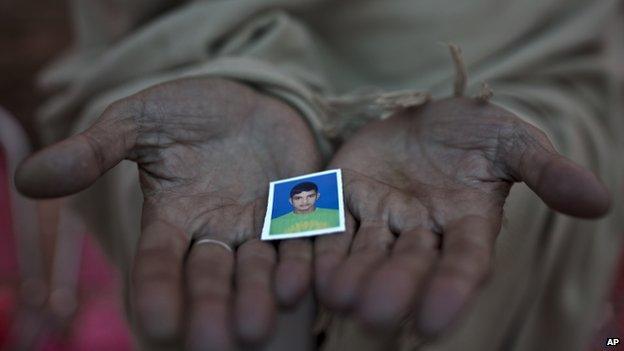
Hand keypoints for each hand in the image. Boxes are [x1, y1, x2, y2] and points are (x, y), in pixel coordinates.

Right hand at [15, 78, 321, 348]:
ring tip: (258, 326)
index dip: (158, 290)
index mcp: (173, 217)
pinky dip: (301, 261)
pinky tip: (299, 283)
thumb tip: (28, 177)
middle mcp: (216, 230)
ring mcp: (260, 223)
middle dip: (214, 306)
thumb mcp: (138, 122)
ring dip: (259, 295)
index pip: (159, 261)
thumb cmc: (186, 112)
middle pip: (213, 275)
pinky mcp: (299, 209)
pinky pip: (302, 240)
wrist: (246, 100)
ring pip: (259, 267)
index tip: (157, 325)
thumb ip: (95, 150)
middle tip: (217, 343)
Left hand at [314, 97, 609, 335]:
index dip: (451, 290)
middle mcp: (421, 230)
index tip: (434, 322)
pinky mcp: (343, 197)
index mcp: (466, 222)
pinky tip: (303, 265)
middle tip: (374, 315)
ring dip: (350, 274)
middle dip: (393, 287)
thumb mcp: (513, 141)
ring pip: (364, 252)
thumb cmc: (475, 131)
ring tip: (337, 295)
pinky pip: (328, 225)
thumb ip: (546, 171)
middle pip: (408, 264)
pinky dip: (317, 244)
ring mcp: (379, 216)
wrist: (425, 113)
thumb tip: (599, 202)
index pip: (464, 262)